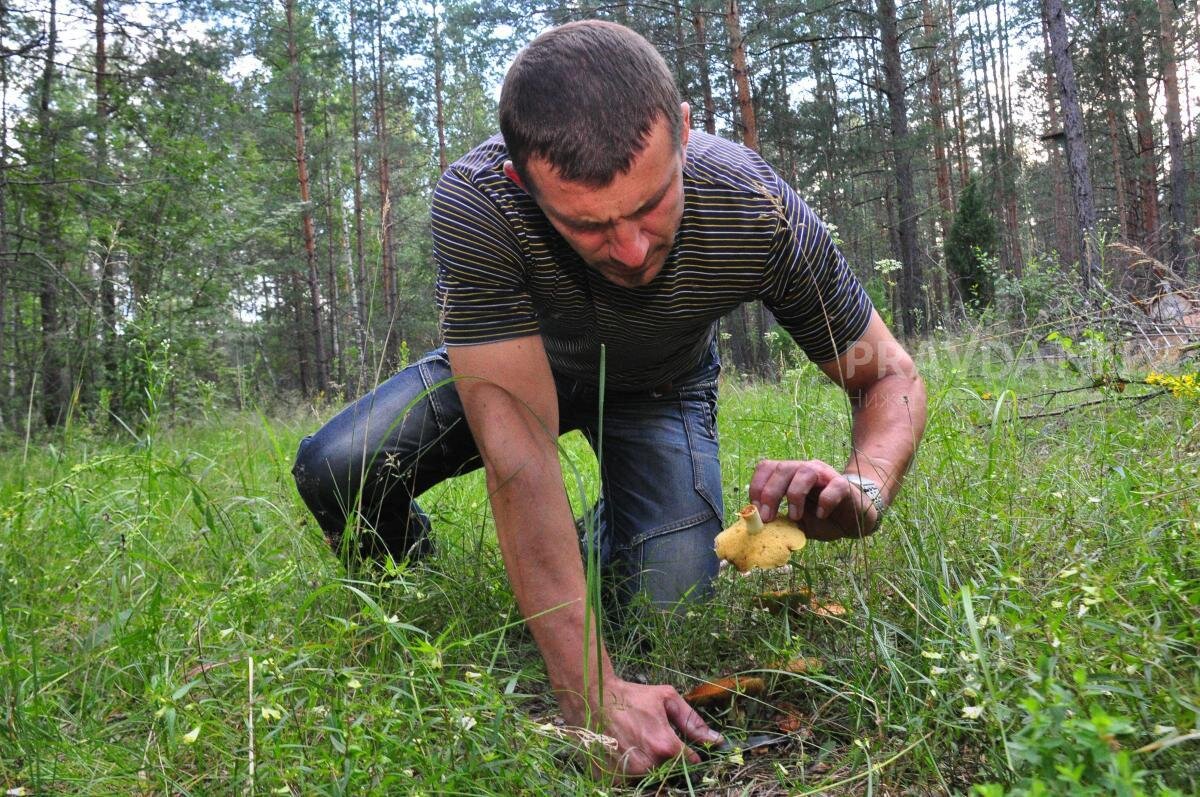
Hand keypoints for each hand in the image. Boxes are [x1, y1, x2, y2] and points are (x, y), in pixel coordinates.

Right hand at [564, 678, 721, 776]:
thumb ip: (693, 721)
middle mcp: (648, 763)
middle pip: (668, 769)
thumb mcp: (666, 698)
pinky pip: (628, 780)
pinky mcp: (611, 778)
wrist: (593, 697)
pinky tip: (623, 749)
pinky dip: (629, 769)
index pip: (689, 761)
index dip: (688, 753)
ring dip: (647, 763)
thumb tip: (717, 740)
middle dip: (665, 757)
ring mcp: (628, 773)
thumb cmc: (632, 696)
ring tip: (636, 742)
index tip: (681, 746)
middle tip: (652, 738)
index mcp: (664, 745)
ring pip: (649, 776)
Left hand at [749, 459, 879, 539]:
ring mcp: (825, 475)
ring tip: (795, 517)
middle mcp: (805, 469)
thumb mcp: (796, 523)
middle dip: (770, 493)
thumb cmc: (821, 519)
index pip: (767, 467)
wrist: (852, 520)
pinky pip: (834, 487)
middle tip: (768, 518)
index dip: (757, 486)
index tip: (754, 511)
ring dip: (795, 495)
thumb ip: (780, 522)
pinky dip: (825, 501)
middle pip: (783, 468)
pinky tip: (821, 515)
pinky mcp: (843, 485)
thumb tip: (758, 530)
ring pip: (805, 471)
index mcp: (790, 475)